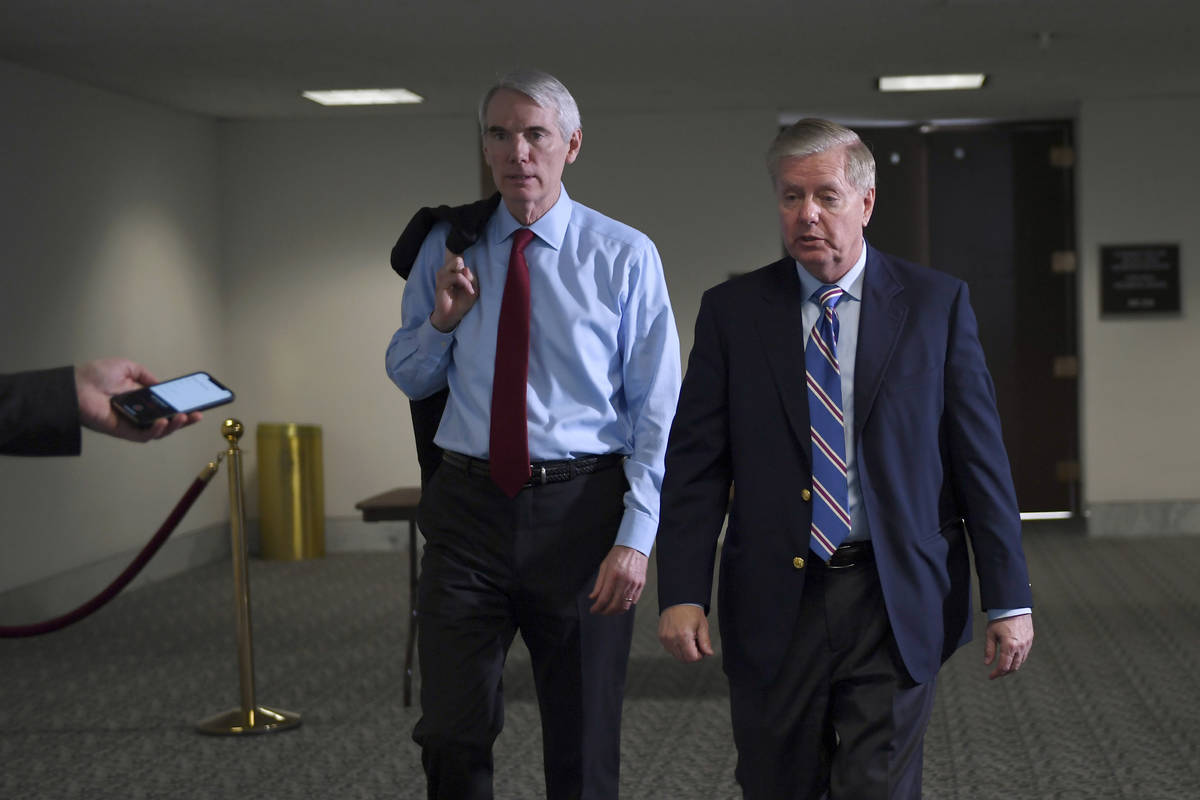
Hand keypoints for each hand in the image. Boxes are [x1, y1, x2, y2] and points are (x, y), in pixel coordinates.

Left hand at [75, 358, 200, 442]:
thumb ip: (145, 375)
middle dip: (184, 419)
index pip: (165, 405)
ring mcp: (132, 423)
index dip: (181, 405)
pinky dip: (155, 431)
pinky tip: (162, 422)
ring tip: (183, 418)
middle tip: (196, 415)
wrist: (75, 386)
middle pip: (166, 420)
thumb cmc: (94, 375)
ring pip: (158, 431)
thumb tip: (161, 384)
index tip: (195, 403)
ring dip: (173, 426)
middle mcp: (138, 412)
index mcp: (140, 398)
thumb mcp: (126, 367)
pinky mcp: (123, 431)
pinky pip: (143, 436)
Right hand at [430, 248, 478, 331]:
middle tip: (468, 282)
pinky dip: (465, 283)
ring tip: (469, 289)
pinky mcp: (441, 283)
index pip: (454, 253)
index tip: (459, 236)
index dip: (457, 246)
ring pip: (457, 263)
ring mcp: (442, 275)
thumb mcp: (473, 289)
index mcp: (453, 270)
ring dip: (466, 278)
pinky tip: (469, 291)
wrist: (453, 316)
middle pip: (457, 256)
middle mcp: (446, 270)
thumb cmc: (462, 301)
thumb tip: (466, 268)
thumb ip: (471, 278)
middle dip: (465, 267)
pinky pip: (457, 276)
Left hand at [587, 545, 647, 614]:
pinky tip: (619, 602)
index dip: (597, 607)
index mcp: (613, 575)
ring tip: (609, 609)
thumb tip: (593, 597)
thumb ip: (598, 584)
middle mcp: (625, 581)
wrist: (634, 547)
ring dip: (616, 611)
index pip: (604, 598)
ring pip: (625, 606)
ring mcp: (635, 584)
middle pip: (615, 605)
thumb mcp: (604, 566)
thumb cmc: (618, 555)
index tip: (593, 610)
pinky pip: (633, 601)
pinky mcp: (641, 585)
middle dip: (606, 612)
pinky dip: (625, 605)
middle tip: (600, 611)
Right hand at [658, 604, 713, 662]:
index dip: (699, 655)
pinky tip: (681, 637)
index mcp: (684, 636)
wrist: (678, 600)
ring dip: (684, 651)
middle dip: (692, 654)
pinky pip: (670, 649)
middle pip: (684, 659)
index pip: (692, 658)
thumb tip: (709, 653)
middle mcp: (672, 638)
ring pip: (677, 655)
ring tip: (688, 639)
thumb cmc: (691, 611)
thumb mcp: (702, 625)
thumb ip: (705, 642)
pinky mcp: (661, 637)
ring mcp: (665, 638)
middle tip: (696, 643)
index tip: (701, 648)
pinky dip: (677, 647)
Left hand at [983, 613, 1033, 679]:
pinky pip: (1024, 655)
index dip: (997, 673)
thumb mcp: (990, 633)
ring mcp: (1027, 644)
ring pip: (1020, 662)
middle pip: (1013, 667)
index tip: (990, 676)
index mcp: (1009, 646)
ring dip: (1012, 667)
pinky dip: (1018, 660)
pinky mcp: (1030, 641)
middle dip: (1004, 672)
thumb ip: (989, 650)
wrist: (1014, 607)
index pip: (1004, 666)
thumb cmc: (1000, 619)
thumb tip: (987, 663)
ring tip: (1003, 668)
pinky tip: (1012, 659)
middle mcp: (1020, 647)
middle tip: (996, 674)